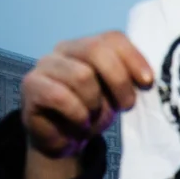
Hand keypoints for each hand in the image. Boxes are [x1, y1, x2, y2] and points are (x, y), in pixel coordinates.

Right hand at [21, 31, 153, 157]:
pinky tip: (80, 122)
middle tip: (126, 105)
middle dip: (119, 81)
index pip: (113, 38)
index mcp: (88, 46)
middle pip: (96, 50)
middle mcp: (65, 50)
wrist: (65, 140)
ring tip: (94, 117)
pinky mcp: (31, 87)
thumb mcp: (117, 95)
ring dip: (96, 103)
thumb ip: (128, 80)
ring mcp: (45, 66)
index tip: (148, 83)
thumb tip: (146, 77)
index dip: (134, 59)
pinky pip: (60, 96)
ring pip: (81, 75)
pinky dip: (78, 114)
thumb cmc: (93, 113)